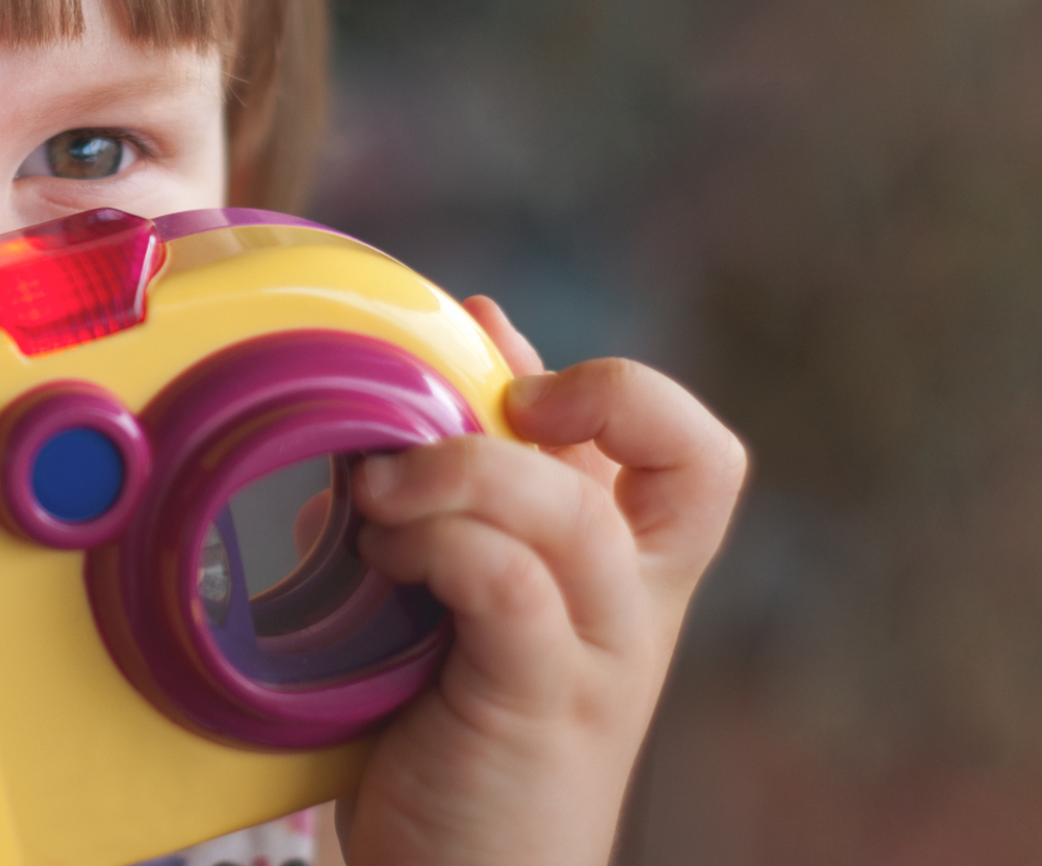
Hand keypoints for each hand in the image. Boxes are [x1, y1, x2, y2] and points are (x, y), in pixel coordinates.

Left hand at [338, 297, 746, 865]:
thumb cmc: (442, 737)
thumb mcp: (463, 587)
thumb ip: (475, 484)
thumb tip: (476, 339)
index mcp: (619, 572)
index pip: (691, 451)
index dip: (618, 388)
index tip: (509, 378)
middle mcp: (630, 609)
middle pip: (698, 466)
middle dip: (602, 397)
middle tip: (477, 411)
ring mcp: (596, 661)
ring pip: (580, 517)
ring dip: (466, 474)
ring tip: (378, 495)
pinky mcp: (538, 708)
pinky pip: (510, 587)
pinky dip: (441, 546)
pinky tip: (380, 556)